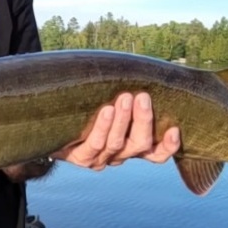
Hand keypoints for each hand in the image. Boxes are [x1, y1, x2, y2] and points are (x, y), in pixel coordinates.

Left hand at [52, 92, 179, 170]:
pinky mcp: (81, 157)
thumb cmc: (90, 108)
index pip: (155, 154)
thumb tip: (146, 69)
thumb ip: (130, 96)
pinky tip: (106, 110)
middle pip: (139, 145)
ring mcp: (100, 158)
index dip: (168, 146)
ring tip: (124, 98)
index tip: (175, 129)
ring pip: (117, 143)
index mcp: (131, 147)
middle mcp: (119, 156)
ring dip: (123, 120)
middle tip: (142, 97)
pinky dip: (102, 127)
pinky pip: (94, 145)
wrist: (51, 126)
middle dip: (143, 120)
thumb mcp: (113, 103)